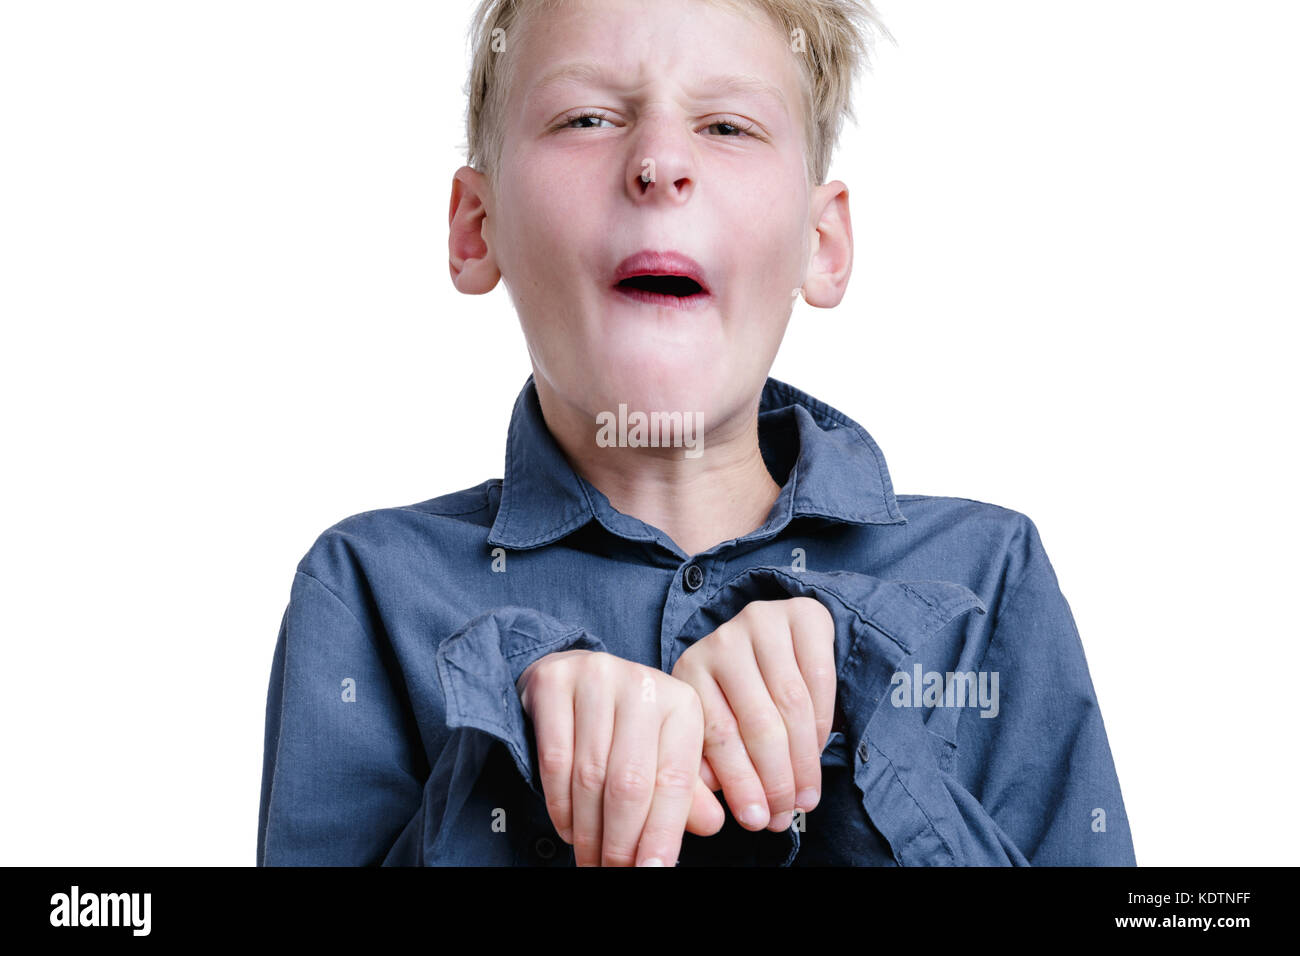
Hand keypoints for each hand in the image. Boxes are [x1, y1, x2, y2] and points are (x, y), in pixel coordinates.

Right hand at [516, 649, 725, 865]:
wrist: (573, 672)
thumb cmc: (626, 724)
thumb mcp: (663, 752)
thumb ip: (685, 791)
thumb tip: (711, 826)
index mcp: (681, 702)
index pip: (674, 780)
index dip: (664, 833)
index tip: (653, 871)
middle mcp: (642, 683)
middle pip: (631, 782)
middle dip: (621, 841)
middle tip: (614, 872)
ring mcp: (595, 677)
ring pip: (590, 777)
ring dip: (589, 831)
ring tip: (591, 859)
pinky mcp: (553, 682)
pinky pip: (555, 761)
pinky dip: (560, 805)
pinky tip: (568, 829)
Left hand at [670, 596, 835, 831]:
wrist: (780, 636)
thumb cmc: (744, 697)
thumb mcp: (718, 724)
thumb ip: (708, 764)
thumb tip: (710, 810)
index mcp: (690, 671)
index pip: (717, 735)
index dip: (739, 783)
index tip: (756, 820)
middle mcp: (721, 641)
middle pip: (756, 722)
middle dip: (775, 779)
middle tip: (788, 814)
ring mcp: (762, 622)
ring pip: (791, 704)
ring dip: (803, 760)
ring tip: (807, 795)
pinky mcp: (802, 614)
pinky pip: (820, 678)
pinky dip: (823, 722)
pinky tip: (819, 750)